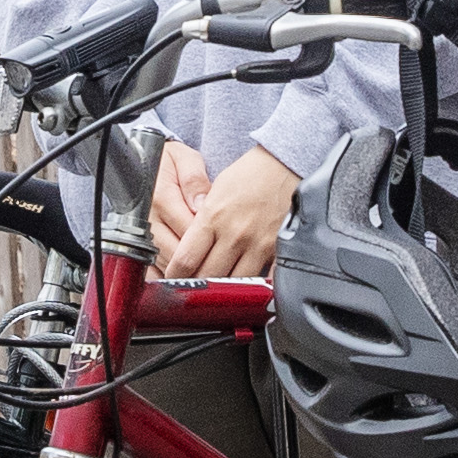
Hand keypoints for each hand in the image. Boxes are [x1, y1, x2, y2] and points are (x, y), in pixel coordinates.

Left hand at [153, 143, 306, 278]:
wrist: (284, 164)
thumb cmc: (249, 175)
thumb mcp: (215, 192)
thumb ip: (200, 222)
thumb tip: (185, 248)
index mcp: (213, 218)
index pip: (185, 260)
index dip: (175, 276)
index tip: (173, 281)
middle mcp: (234, 234)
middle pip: (207, 276)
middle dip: (197, 286)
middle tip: (193, 289)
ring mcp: (257, 244)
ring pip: (234, 284)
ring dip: (224, 291)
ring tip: (218, 293)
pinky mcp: (277, 250)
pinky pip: (265, 281)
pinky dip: (255, 290)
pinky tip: (248, 292)